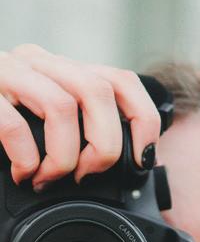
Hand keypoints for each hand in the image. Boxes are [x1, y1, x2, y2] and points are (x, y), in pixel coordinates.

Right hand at [0, 43, 161, 186]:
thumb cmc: (1, 124)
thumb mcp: (44, 122)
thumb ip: (79, 130)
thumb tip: (136, 163)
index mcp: (60, 69)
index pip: (121, 80)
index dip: (143, 120)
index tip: (143, 158)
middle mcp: (36, 63)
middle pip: (98, 92)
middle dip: (104, 145)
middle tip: (86, 174)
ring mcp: (4, 73)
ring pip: (62, 106)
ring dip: (65, 155)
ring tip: (51, 178)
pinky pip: (13, 125)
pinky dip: (27, 158)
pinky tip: (22, 173)